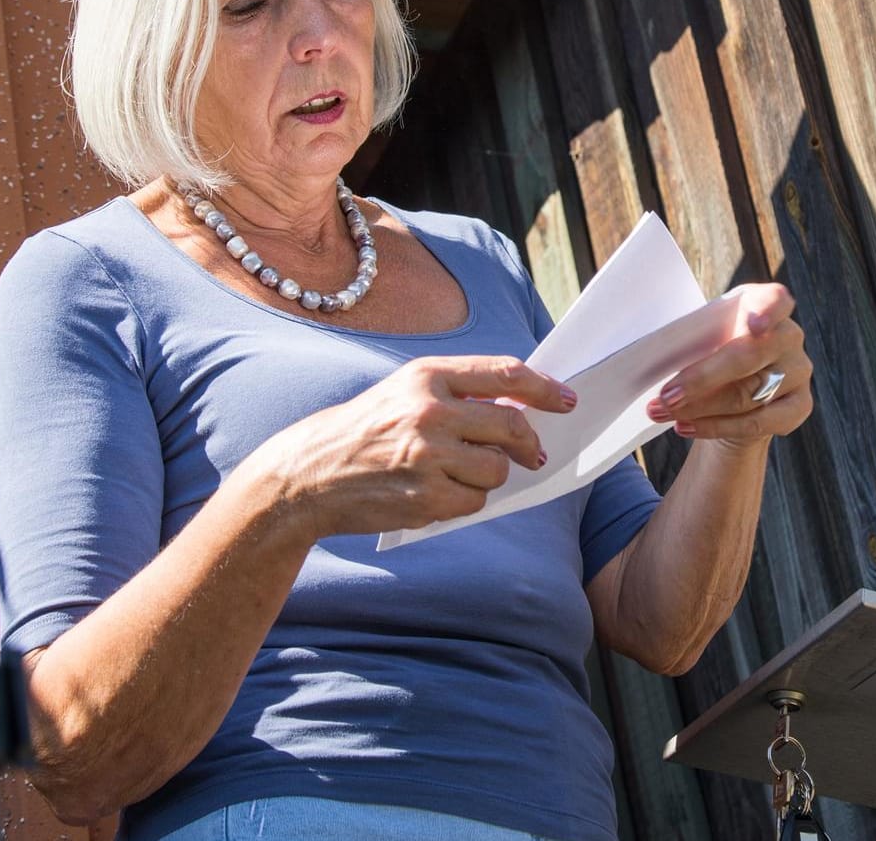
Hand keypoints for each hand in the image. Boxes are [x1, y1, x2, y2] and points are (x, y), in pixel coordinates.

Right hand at [240, 355, 576, 539]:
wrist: (310, 474)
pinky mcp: (425, 496)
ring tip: (455, 473)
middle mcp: (429, 411)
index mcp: (426, 375)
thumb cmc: (364, 431)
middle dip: (529, 443)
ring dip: (489, 476)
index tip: (566, 399)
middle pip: (511, 425)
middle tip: (535, 455)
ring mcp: (427, 456)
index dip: (544, 388)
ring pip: (496, 469)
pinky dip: (466, 500)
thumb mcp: (405, 393)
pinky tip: (436, 493)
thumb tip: (519, 406)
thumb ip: (458, 394)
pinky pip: (474, 501)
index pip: (505, 374)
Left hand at [644, 283, 812, 445]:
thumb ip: (694, 335)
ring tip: (661, 412)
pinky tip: (685, 426)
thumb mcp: (706, 332)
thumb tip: (652, 355)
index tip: (753, 326)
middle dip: (702, 379)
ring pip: (748, 396)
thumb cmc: (713, 348)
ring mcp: (799, 371)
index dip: (766, 312)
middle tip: (667, 395)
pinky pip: (755, 422)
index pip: (775, 300)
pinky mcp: (799, 406)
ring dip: (699, 408)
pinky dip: (715, 426)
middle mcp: (789, 336)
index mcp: (768, 304)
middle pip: (749, 357)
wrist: (737, 386)